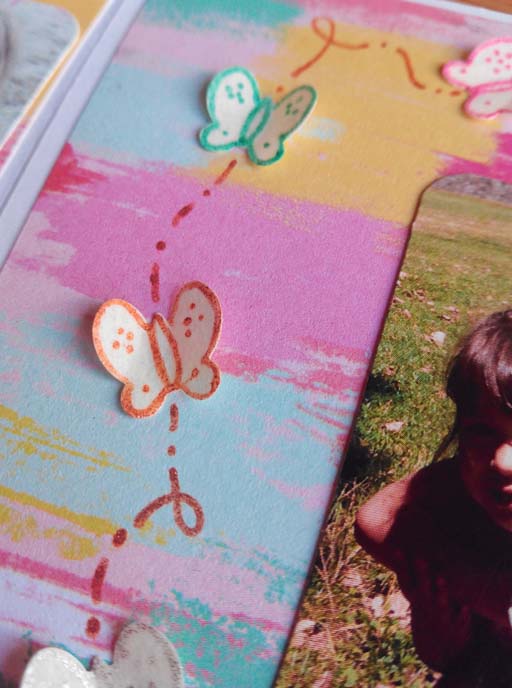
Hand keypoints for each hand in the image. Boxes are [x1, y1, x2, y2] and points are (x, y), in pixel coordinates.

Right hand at [396, 554, 473, 671]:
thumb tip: (404, 554)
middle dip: (422, 574)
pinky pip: (461, 623)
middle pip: (423, 589)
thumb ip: (415, 581)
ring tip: (441, 578)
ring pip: (441, 604)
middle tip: (420, 558)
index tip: (398, 550)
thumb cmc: (428, 619)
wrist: (439, 654)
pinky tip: (465, 608)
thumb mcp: (417, 602)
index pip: (405, 581)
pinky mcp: (457, 630)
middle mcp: (426, 608)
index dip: (401, 566)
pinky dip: (463, 616)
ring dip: (441, 592)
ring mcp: (441, 619)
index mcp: (416, 601)